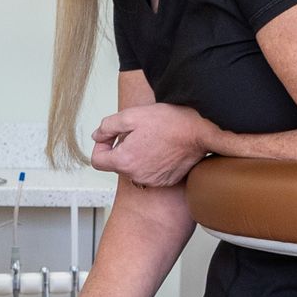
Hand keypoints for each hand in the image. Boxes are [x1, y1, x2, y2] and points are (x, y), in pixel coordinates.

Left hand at [91, 100, 214, 187]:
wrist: (199, 131)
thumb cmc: (169, 122)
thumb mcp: (131, 115)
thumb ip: (107, 127)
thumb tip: (97, 136)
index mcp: (124, 160)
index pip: (97, 161)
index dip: (100, 146)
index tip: (111, 136)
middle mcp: (136, 175)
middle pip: (117, 164)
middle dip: (122, 149)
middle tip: (138, 133)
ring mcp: (152, 180)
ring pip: (134, 169)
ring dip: (137, 156)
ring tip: (152, 140)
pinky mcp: (165, 181)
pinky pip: (150, 173)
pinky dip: (152, 163)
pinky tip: (162, 149)